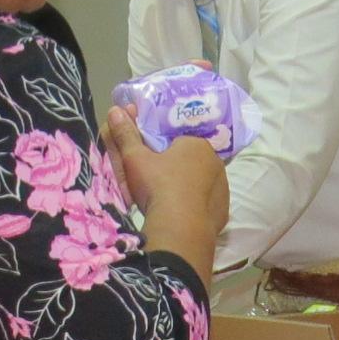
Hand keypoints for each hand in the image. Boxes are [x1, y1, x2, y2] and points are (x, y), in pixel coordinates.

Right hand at [107, 107, 227, 224]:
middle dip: (177, 169)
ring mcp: (223, 187)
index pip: (179, 141)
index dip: (163, 150)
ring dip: (189, 187)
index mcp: (196, 144)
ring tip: (168, 201)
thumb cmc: (157, 186)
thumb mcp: (135, 159)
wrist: (179, 229)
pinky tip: (182, 214)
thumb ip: (126, 135)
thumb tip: (115, 110)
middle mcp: (216, 162)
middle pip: (192, 161)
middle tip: (157, 183)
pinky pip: (208, 203)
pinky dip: (197, 207)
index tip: (152, 162)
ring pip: (202, 182)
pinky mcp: (223, 210)